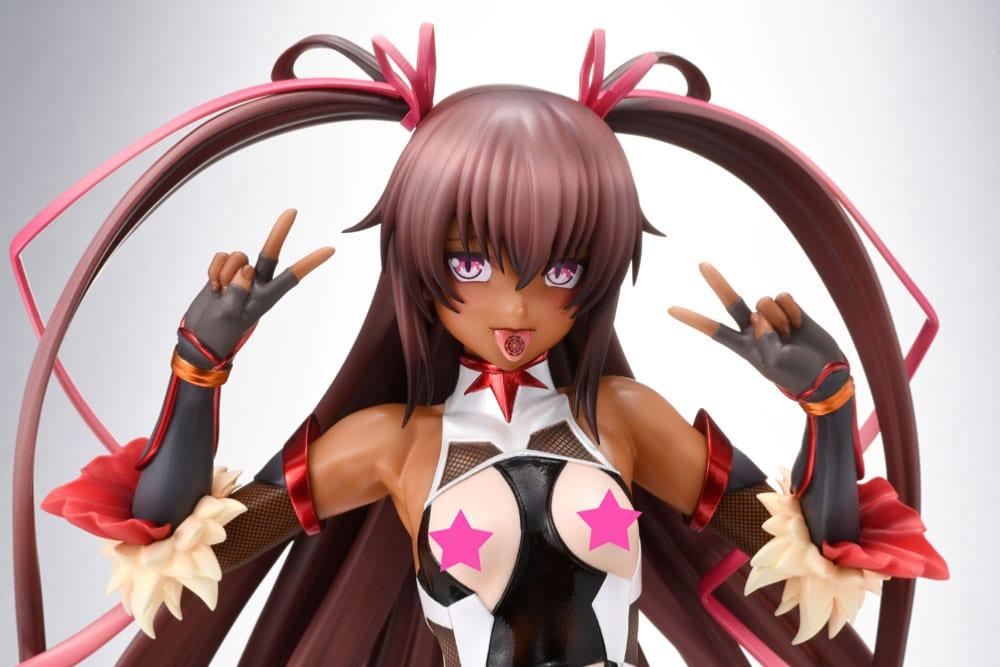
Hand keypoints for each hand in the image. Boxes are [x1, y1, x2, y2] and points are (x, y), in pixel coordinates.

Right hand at [180, 209, 334, 363]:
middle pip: (270, 253)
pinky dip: (214, 269)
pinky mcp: (225, 270)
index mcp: (267, 297)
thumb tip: (246, 267)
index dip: (311, 263)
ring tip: (220, 291)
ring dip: (224, 271)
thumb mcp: (231, 315)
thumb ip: (239, 291)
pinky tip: (213, 286)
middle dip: (279, 232)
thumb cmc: (219, 330)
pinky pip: (222, 256)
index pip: (293, 276)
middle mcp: (258, 283)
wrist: (199, 335)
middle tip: (293, 210)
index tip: (331, 249)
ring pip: (238, 256)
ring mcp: (241, 275)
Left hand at [667, 263, 845, 395]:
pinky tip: (800, 324)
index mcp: (743, 346)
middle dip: (717, 283)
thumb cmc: (798, 374)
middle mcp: (753, 328)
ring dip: (779, 317)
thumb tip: (758, 314)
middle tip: (700, 264)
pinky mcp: (789, 308)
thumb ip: (764, 339)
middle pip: (732, 302)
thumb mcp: (776, 364)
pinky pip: (784, 297)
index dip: (693, 319)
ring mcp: (771, 317)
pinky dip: (793, 310)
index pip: (713, 330)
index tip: (670, 310)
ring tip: (790, 335)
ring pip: (764, 301)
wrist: (828, 371)